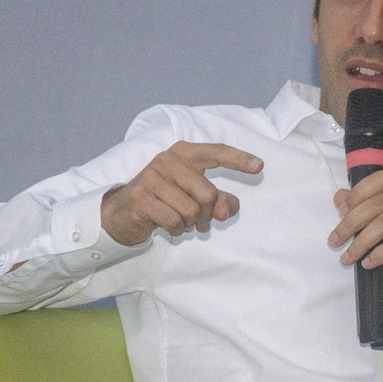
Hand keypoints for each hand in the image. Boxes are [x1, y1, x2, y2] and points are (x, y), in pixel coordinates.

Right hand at [101, 141, 263, 245]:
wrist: (122, 212)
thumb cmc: (164, 200)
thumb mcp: (193, 196)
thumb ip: (218, 200)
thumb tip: (225, 211)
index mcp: (184, 153)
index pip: (216, 152)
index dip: (238, 159)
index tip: (260, 166)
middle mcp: (167, 160)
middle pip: (208, 194)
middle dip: (208, 215)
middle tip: (200, 222)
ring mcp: (152, 177)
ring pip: (191, 210)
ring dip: (190, 224)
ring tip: (180, 221)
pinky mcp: (141, 197)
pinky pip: (174, 221)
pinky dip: (176, 230)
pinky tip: (167, 226)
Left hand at [328, 170, 382, 298]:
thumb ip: (368, 213)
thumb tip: (339, 197)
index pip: (380, 179)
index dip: (357, 193)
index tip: (340, 213)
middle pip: (377, 203)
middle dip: (350, 223)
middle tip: (335, 242)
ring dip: (361, 242)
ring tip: (348, 258)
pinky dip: (380, 253)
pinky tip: (369, 263)